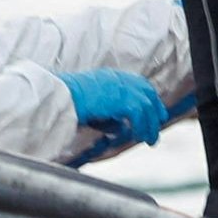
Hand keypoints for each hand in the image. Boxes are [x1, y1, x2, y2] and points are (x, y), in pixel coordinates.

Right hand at [60, 68, 183, 153]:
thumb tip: (121, 128)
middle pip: (148, 93)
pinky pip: (139, 116)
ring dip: (149, 126)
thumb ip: (109, 114)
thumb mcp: (94, 105)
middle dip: (155, 112)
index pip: (140, 85)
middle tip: (154, 131)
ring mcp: (124, 88)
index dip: (148, 101)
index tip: (153, 114)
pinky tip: (136, 137)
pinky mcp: (124, 100)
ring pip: (147, 107)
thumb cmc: (71, 102)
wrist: (63, 97)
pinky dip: (140, 128)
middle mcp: (121, 79)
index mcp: (113, 76)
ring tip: (149, 141)